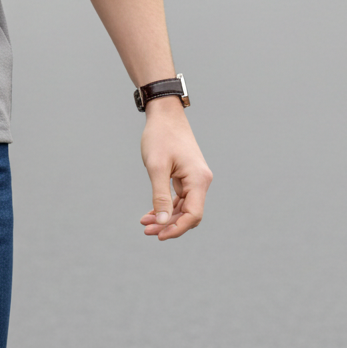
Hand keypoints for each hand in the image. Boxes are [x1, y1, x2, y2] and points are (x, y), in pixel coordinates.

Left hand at [139, 96, 211, 240]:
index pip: (193, 215)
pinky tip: (152, 212)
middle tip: (146, 230)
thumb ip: (160, 196)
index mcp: (198, 180)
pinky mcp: (187, 175)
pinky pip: (179, 197)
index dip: (177, 228)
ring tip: (145, 223)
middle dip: (169, 224)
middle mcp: (201, 181)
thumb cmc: (160, 136)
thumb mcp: (156, 167)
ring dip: (166, 216)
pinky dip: (167, 205)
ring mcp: (195, 178)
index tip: (158, 235)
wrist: (164, 113)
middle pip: (189, 214)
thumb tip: (163, 222)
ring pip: (183, 207)